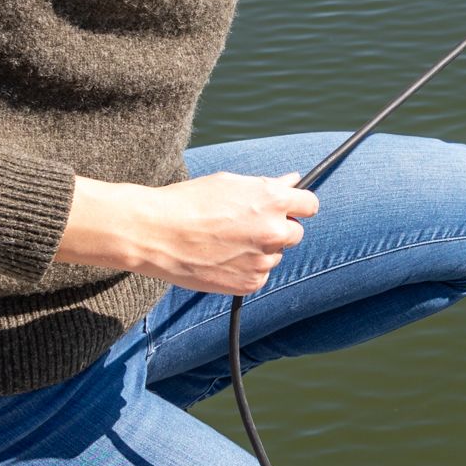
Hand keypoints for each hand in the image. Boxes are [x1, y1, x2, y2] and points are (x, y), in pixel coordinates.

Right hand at [55, 171, 319, 294]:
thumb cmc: (187, 202)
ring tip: (225, 243)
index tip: (289, 208)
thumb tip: (292, 181)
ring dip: (260, 251)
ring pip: (275, 256)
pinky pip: (260, 275)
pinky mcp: (250, 283)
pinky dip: (247, 270)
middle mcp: (273, 230)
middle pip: (295, 233)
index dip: (298, 205)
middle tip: (248, 227)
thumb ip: (265, 187)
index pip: (310, 204)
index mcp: (272, 199)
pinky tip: (221, 259)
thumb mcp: (228, 184)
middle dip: (278, 229)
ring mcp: (263, 259)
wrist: (156, 234)